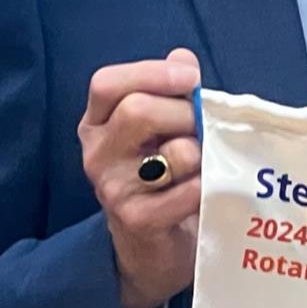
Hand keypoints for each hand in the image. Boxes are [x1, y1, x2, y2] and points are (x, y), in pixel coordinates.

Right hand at [80, 48, 203, 307]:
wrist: (153, 249)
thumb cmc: (163, 177)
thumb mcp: (163, 128)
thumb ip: (172, 91)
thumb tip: (183, 58)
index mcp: (98, 122)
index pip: (106, 84)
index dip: (150, 73)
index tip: (190, 77)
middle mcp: (97, 153)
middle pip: (138, 111)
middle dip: (186, 113)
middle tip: (206, 126)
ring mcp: (113, 189)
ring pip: (171, 152)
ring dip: (203, 152)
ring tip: (207, 161)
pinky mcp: (137, 220)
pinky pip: (186, 191)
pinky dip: (206, 184)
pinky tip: (210, 188)